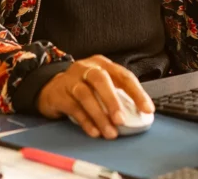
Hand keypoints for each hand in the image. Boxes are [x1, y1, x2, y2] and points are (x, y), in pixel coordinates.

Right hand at [36, 55, 153, 139]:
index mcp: (103, 64)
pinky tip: (94, 132)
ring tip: (110, 132)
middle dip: (113, 101)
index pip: (123, 76)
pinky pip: (73, 108)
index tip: (147, 109)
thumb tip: (137, 115)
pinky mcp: (58, 93)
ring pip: (85, 95)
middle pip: (101, 80)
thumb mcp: (100, 85)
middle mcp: (86, 68)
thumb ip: (116, 94)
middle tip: (122, 121)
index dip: (137, 93)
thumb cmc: (83, 87)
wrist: (49, 88)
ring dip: (99, 115)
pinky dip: (86, 121)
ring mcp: (71, 79)